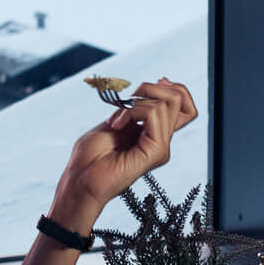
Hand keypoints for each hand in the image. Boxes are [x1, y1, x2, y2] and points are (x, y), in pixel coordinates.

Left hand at [50, 77, 197, 229]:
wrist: (79, 180)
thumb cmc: (89, 156)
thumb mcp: (114, 122)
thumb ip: (136, 108)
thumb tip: (158, 86)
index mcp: (153, 133)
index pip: (184, 106)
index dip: (175, 89)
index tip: (151, 85)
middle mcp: (161, 140)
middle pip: (179, 100)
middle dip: (151, 88)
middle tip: (128, 100)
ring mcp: (160, 147)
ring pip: (168, 104)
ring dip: (135, 102)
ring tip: (117, 120)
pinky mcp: (156, 152)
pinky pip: (154, 115)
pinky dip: (131, 111)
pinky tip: (116, 125)